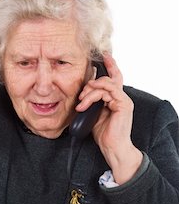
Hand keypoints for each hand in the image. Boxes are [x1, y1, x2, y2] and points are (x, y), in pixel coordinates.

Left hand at [76, 54, 142, 184]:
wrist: (112, 147)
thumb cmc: (104, 135)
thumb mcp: (94, 115)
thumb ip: (92, 104)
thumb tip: (82, 97)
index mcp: (115, 100)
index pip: (114, 78)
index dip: (110, 65)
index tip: (104, 56)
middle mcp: (121, 98)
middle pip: (109, 79)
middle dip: (93, 81)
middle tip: (81, 94)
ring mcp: (123, 100)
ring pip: (105, 85)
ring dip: (89, 92)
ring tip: (81, 103)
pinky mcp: (123, 104)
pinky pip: (108, 91)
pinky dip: (94, 95)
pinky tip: (85, 103)